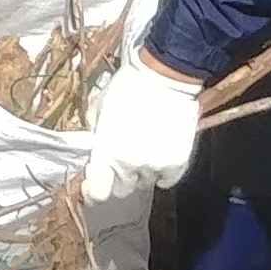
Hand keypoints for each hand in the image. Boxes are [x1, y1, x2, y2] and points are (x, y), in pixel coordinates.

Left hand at [79, 54, 201, 200]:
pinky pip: (167, 179)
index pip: (98, 190)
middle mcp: (129, 164)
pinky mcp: (177, 162)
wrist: (164, 78)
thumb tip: (96, 149)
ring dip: (141, 172)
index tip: (93, 184)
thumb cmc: (128, 87)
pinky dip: (162, 173)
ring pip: (144, 183)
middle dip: (119, 178)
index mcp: (106, 151)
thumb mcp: (100, 109)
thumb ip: (97, 135)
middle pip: (122, 189)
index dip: (93, 191)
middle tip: (122, 161)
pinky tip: (160, 156)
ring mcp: (155, 165)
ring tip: (144, 149)